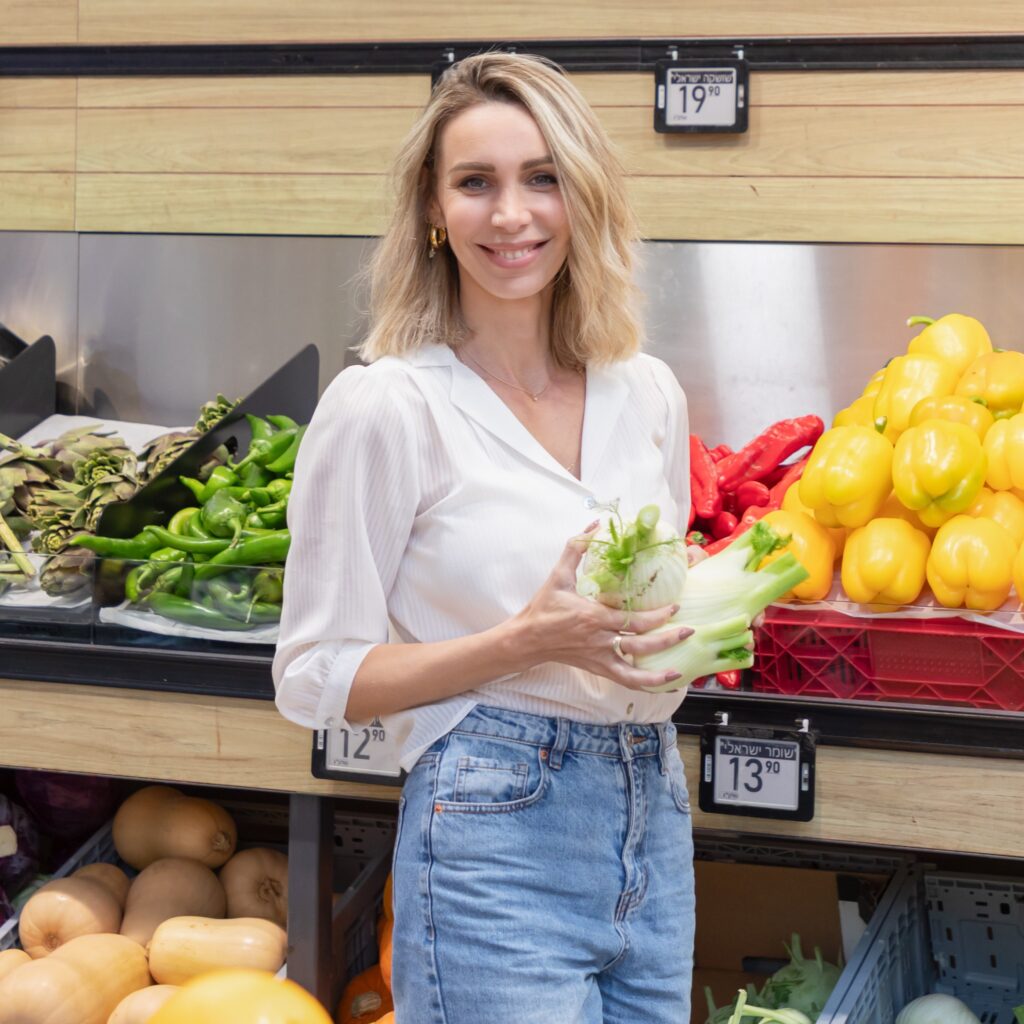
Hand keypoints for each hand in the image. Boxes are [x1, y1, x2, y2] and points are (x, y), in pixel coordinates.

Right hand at [509, 521, 693, 691]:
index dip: (657, 615)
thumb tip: (594, 526)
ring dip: (658, 672)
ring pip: (633, 669)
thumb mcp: (558, 575)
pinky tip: (662, 682)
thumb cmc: (543, 607)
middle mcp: (599, 639)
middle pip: (639, 643)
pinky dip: (644, 684)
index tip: (675, 606)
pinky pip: (624, 680)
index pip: (631, 618)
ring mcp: (599, 657)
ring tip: (680, 670)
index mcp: (592, 616)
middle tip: (688, 629)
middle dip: (667, 638)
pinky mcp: (597, 667)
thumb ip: (576, 548)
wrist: (527, 639)